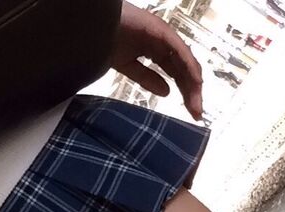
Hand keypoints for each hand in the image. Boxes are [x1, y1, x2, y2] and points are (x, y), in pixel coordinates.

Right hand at [112, 4, 204, 119]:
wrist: (88, 26)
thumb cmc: (102, 38)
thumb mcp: (128, 66)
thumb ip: (147, 78)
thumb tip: (166, 91)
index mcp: (154, 49)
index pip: (177, 73)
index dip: (185, 92)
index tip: (191, 111)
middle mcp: (161, 41)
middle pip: (184, 69)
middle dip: (191, 92)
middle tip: (196, 113)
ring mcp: (161, 34)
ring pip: (185, 61)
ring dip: (192, 83)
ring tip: (196, 104)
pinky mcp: (159, 29)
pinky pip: (179, 49)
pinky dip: (188, 65)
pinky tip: (194, 81)